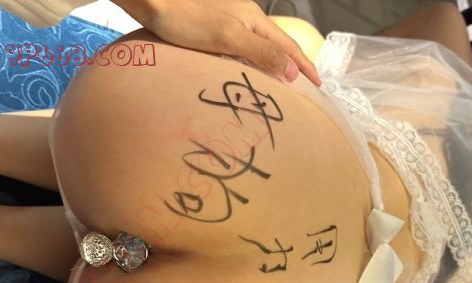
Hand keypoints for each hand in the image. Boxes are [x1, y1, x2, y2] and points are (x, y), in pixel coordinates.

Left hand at [114, 0, 321, 85]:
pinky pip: (244, 47)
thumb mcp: (228, 37)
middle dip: (293, 64)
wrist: (153, 2)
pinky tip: (249, 69)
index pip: (288, 46)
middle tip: (305, 85)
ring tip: (283, 81)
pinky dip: (255, 60)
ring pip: (261, 45)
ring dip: (275, 63)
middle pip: (277, 44)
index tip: (318, 84)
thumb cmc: (185, 18)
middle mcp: (245, 18)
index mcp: (253, 20)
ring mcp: (229, 21)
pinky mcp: (213, 28)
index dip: (304, 66)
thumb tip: (291, 71)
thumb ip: (261, 52)